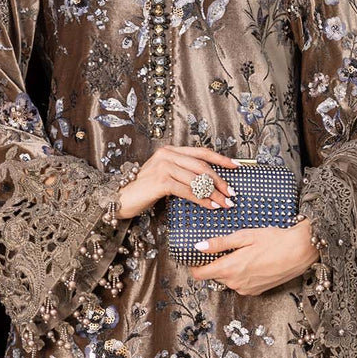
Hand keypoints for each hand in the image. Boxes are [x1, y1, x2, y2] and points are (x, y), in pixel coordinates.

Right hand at [117, 144, 239, 221]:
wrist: (119, 199)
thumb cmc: (143, 191)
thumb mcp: (164, 178)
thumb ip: (182, 175)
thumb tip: (207, 184)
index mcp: (170, 151)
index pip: (201, 152)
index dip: (220, 159)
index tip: (237, 166)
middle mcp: (167, 154)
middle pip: (202, 166)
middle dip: (220, 180)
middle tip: (232, 193)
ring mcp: (163, 166)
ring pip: (197, 179)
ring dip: (214, 193)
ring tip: (225, 203)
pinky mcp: (161, 181)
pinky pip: (188, 190)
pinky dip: (202, 199)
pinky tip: (211, 206)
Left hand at [187, 217, 319, 294]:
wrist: (300, 251)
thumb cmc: (274, 240)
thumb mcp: (244, 236)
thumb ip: (219, 243)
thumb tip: (198, 247)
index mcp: (229, 268)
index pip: (199, 274)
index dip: (194, 265)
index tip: (195, 256)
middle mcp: (235, 283)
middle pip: (213, 276)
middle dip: (215, 264)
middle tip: (224, 248)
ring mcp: (246, 289)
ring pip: (227, 280)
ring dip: (229, 269)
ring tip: (243, 253)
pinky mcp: (256, 292)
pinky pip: (240, 284)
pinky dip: (241, 275)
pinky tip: (252, 262)